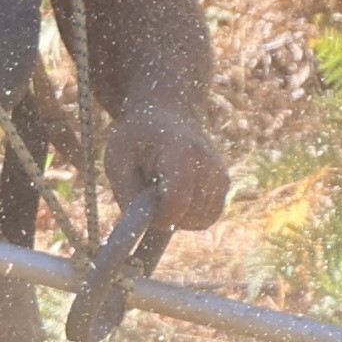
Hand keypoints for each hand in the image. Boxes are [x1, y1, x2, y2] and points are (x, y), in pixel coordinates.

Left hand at [106, 100, 228, 236]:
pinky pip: (208, 216)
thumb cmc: (136, 137)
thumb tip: (140, 228)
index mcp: (181, 152)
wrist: (166, 113)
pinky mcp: (225, 184)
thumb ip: (126, 195)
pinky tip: (176, 197)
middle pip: (190, 216)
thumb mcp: (117, 160)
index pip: (177, 202)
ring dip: (179, 217)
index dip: (158, 216)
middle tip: (150, 195)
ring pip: (202, 220)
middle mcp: (209, 163)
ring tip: (164, 192)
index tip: (143, 208)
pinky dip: (191, 215)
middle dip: (168, 217)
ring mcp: (221, 174)